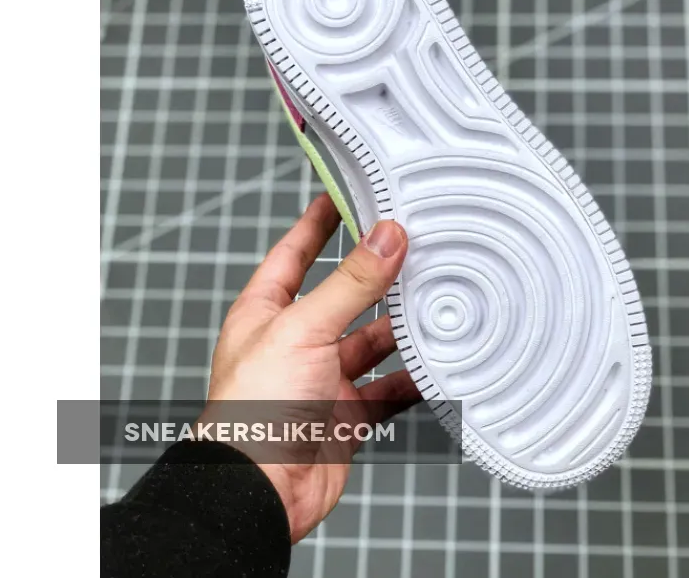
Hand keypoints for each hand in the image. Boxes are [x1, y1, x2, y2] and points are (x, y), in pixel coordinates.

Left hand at [202, 193, 419, 542]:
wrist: (260, 493)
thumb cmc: (252, 411)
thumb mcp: (302, 329)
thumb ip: (350, 284)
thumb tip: (386, 238)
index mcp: (266, 313)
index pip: (294, 252)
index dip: (318, 222)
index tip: (344, 194)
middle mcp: (294, 342)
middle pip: (343, 297)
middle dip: (376, 277)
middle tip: (412, 248)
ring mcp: (322, 379)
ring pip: (371, 342)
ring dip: (400, 329)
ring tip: (434, 303)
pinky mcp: (346, 414)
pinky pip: (388, 389)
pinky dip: (412, 379)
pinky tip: (435, 366)